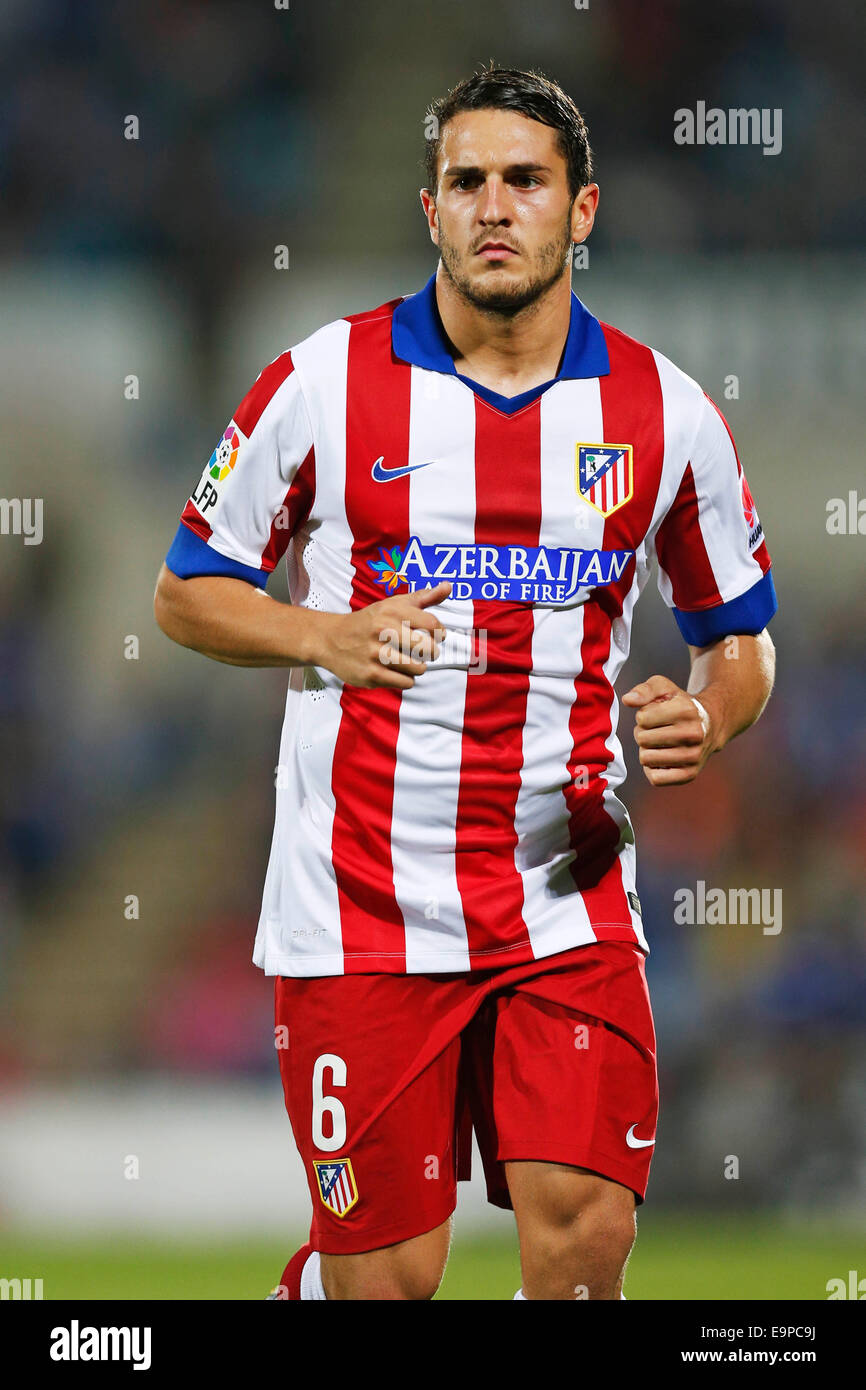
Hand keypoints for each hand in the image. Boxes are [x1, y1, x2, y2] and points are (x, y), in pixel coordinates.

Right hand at [316, 581, 451, 689]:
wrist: (330, 639)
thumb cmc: (369, 621)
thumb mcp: (393, 604)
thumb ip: (423, 597)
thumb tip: (449, 586)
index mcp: (392, 611)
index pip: (433, 624)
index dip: (439, 632)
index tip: (434, 635)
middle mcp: (383, 630)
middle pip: (428, 649)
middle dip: (430, 652)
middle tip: (422, 651)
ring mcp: (376, 654)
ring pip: (419, 668)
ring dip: (417, 667)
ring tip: (406, 661)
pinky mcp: (370, 674)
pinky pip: (406, 683)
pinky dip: (405, 679)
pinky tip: (394, 670)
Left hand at [621, 674, 715, 786]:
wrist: (711, 724)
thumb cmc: (680, 704)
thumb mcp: (664, 688)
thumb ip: (644, 690)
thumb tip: (627, 700)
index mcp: (686, 711)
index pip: (642, 718)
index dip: (643, 716)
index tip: (656, 715)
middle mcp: (693, 734)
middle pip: (642, 739)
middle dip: (644, 733)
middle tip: (657, 730)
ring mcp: (693, 756)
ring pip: (646, 759)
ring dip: (647, 750)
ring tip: (660, 743)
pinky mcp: (689, 775)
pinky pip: (655, 779)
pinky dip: (652, 769)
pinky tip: (661, 758)